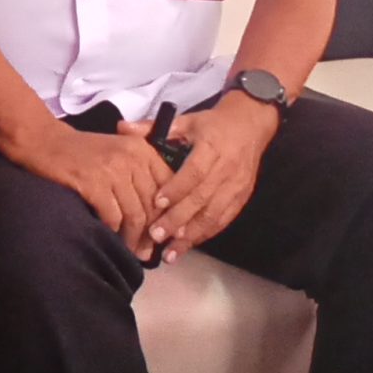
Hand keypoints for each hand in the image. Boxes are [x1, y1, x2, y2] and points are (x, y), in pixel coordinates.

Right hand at [10, 120, 176, 260]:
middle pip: (153, 205)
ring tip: (132, 251)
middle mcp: (132, 157)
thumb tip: (161, 214)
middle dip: (152, 233)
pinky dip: (113, 231)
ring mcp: (112, 170)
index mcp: (143, 150)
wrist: (45, 141)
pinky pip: (112, 217)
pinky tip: (110, 237)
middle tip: (148, 252)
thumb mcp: (120, 153)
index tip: (167, 234)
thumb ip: (141, 175)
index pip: (169, 187)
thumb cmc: (83, 152)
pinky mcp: (93, 183)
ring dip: (133, 238)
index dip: (170, 215)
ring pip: (135, 214)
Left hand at [134, 99, 275, 261]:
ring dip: (191, 235)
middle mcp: (226, 169)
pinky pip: (223, 220)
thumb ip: (153, 127)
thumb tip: (121, 128)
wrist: (251, 125)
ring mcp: (236, 186)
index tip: (157, 203)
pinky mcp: (242, 198)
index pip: (194, 172)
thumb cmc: (212, 124)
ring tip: (170, 251)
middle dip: (178, 219)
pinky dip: (205, 234)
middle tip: (155, 236)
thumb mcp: (186, 121)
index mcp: (211, 147)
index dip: (176, 189)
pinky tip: (187, 245)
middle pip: (202, 198)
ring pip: (214, 215)